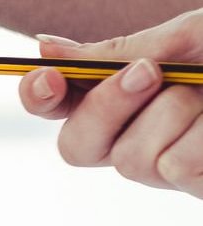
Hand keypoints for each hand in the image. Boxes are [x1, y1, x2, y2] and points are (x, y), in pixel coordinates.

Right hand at [20, 10, 202, 198]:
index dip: (38, 96)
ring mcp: (165, 170)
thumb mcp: (182, 38)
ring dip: (176, 115)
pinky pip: (177, 168)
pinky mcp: (196, 187)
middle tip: (150, 72)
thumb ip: (116, 52)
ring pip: (131, 160)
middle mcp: (134, 137)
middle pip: (76, 147)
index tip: (48, 78)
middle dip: (105, 107)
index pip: (55, 106)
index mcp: (121, 97)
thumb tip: (43, 47)